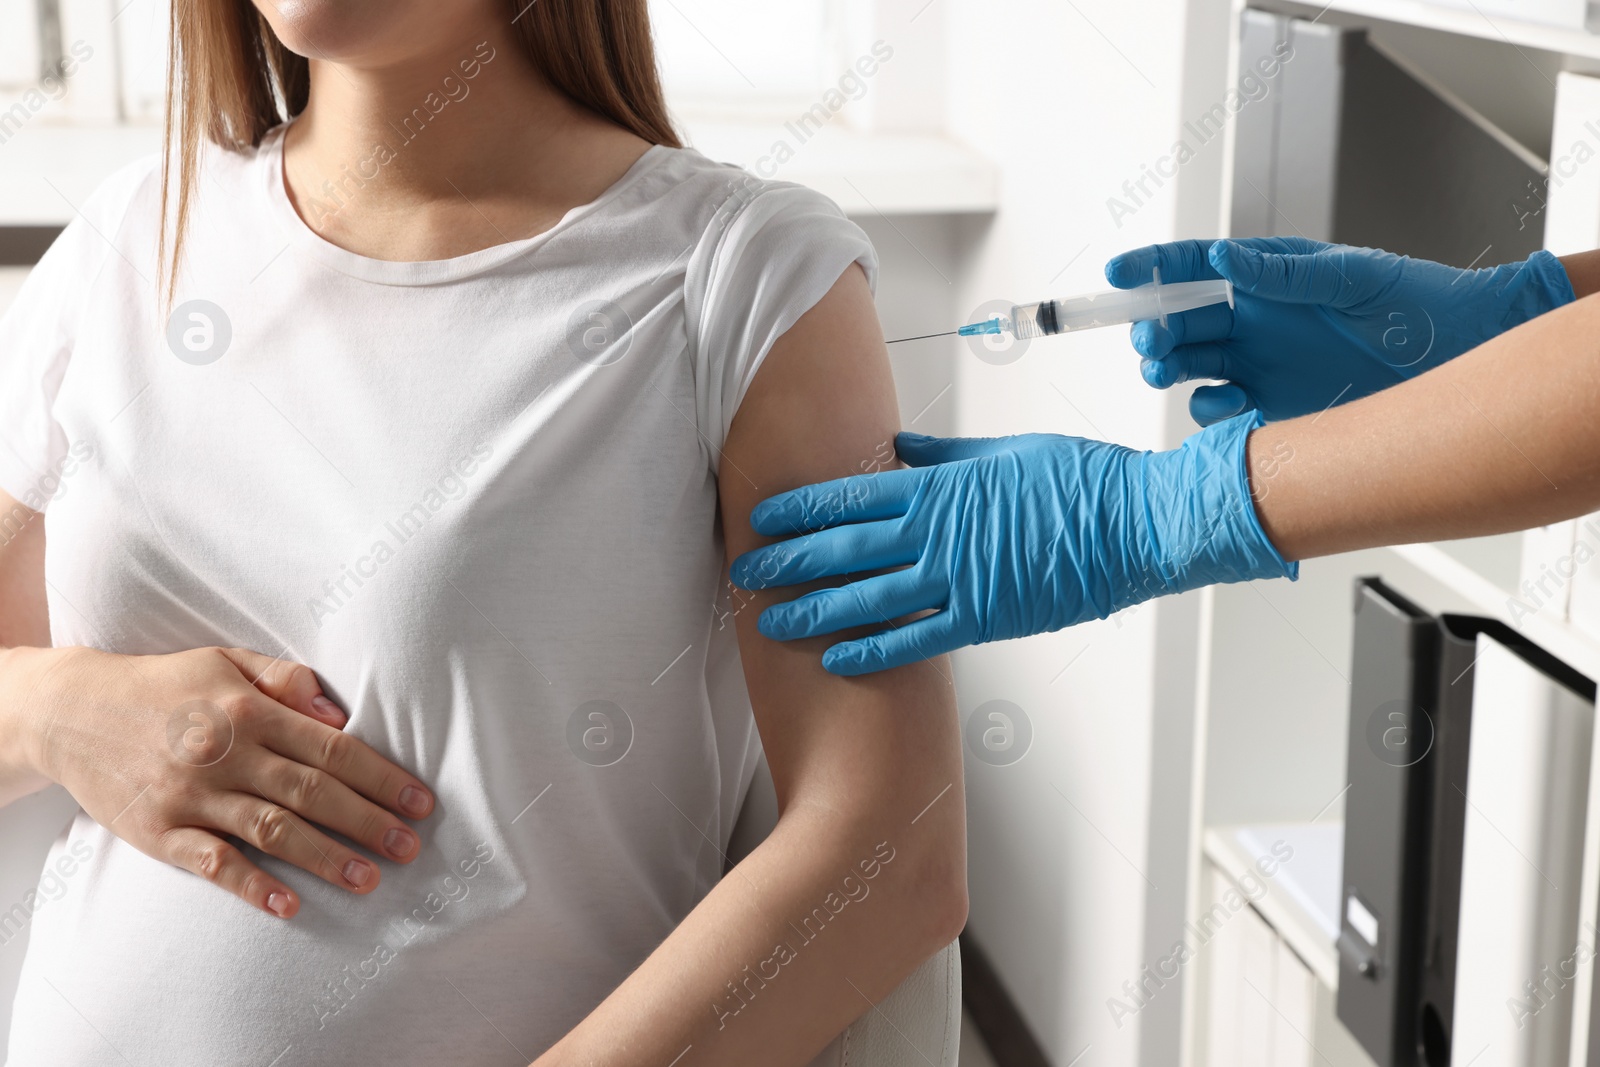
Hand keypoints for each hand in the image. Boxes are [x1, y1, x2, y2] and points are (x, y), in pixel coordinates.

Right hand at [13, 645, 434, 917]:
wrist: (70, 710)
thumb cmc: (164, 686)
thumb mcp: (225, 662)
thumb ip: (285, 679)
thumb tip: (339, 711)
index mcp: (249, 710)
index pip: (331, 748)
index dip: (380, 776)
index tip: (419, 801)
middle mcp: (225, 754)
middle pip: (311, 793)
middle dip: (368, 822)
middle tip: (411, 847)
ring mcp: (191, 795)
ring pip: (272, 832)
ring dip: (326, 858)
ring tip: (370, 879)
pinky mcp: (158, 831)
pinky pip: (212, 863)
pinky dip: (251, 886)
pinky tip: (289, 904)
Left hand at [728, 415, 1294, 673]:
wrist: (1137, 523)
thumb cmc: (1080, 482)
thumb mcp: (1005, 452)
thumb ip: (945, 456)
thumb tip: (899, 447)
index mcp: (942, 486)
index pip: (852, 494)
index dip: (800, 508)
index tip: (762, 516)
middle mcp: (939, 531)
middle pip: (845, 546)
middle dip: (787, 559)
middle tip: (743, 572)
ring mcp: (959, 577)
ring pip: (867, 595)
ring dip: (814, 608)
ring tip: (770, 621)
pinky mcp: (985, 618)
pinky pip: (915, 637)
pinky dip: (872, 648)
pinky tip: (835, 656)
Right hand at [1104, 237, 1574, 424]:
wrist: (1464, 356)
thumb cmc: (1418, 302)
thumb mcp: (1352, 277)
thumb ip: (1285, 273)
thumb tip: (1222, 260)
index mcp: (1267, 278)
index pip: (1193, 268)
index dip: (1150, 269)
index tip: (1116, 275)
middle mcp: (1254, 321)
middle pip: (1180, 321)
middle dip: (1154, 328)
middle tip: (1150, 340)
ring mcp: (1259, 364)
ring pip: (1189, 366)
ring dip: (1167, 368)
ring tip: (1164, 372)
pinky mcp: (1272, 407)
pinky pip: (1219, 411)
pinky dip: (1210, 411)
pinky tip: (1226, 407)